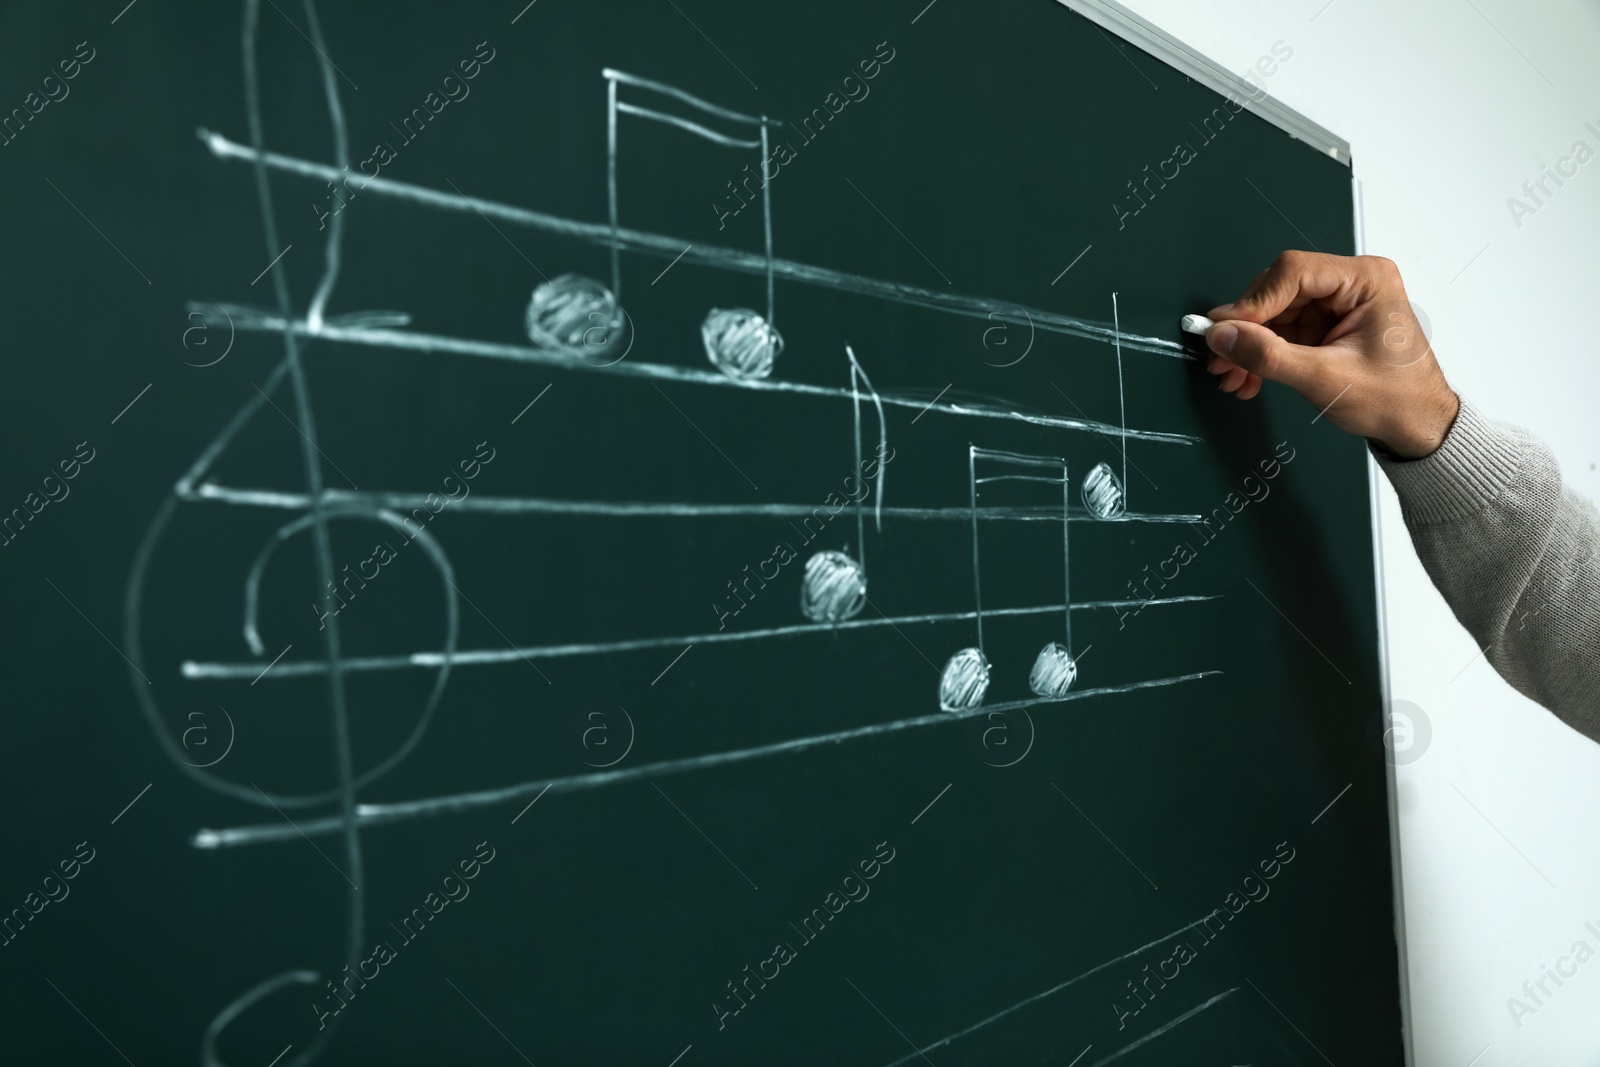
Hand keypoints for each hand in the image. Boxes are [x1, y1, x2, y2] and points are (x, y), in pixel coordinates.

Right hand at [1203, 251, 1459, 459]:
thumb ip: (1269, 356)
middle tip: (1221, 359)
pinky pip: (1279, 331)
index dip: (1254, 302)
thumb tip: (1221, 336)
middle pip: (1276, 291)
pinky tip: (1248, 377)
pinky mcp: (1324, 326)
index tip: (1224, 332)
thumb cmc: (1393, 400)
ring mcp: (1335, 305)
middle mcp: (1349, 284)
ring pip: (1272, 314)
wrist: (1417, 428)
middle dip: (1246, 328)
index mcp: (1365, 280)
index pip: (1293, 272)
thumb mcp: (1325, 379)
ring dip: (1247, 346)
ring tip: (1231, 377)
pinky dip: (1260, 354)